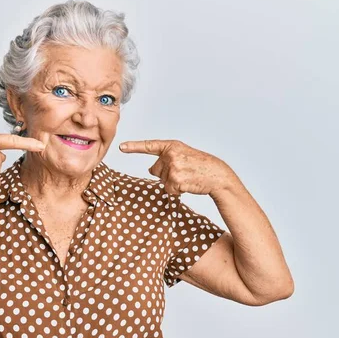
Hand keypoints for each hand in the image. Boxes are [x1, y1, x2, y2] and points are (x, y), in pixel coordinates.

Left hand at [119, 139, 235, 195]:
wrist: (217, 175)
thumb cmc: (201, 166)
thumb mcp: (183, 155)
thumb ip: (166, 158)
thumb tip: (150, 170)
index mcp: (172, 146)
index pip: (149, 146)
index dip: (134, 147)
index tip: (121, 147)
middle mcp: (170, 155)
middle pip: (155, 170)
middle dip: (166, 174)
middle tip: (184, 172)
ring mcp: (173, 167)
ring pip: (162, 181)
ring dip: (173, 183)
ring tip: (188, 177)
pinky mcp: (175, 180)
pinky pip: (169, 190)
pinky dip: (177, 191)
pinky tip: (188, 184)